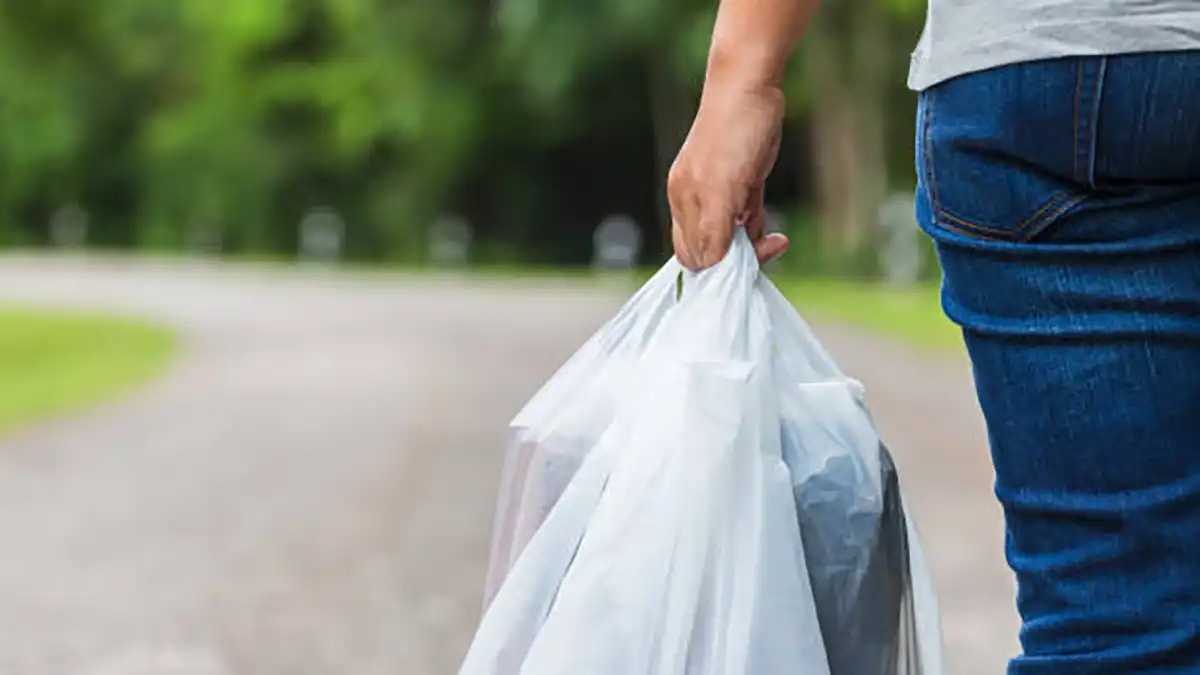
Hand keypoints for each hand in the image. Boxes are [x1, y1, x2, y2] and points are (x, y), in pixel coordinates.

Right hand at [667, 81, 789, 269]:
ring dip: (752, 244)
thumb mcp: (723, 187)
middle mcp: (696, 199)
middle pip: (710, 249)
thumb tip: (711, 265)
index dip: (719, 265)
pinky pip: (745, 218)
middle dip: (736, 258)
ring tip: (775, 239)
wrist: (750, 86)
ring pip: (731, 236)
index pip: (694, 254)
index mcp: (683, 201)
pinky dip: (757, 229)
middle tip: (766, 249)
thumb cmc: (733, 133)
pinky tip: (774, 231)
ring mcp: (719, 191)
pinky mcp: (742, 182)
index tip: (748, 262)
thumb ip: (713, 228)